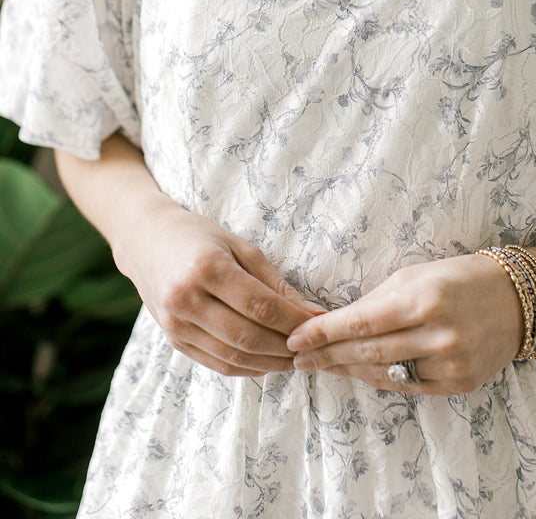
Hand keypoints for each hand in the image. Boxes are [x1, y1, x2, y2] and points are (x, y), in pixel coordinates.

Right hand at [118, 202, 324, 376]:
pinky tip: (268, 360)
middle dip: (286, 346)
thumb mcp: (240, 246)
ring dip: (271, 362)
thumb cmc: (200, 237)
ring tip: (296, 357)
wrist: (146, 242)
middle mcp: (187, 300)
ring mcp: (177, 325)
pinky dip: (248, 367)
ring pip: (234, 357)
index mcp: (207, 269)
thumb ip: (273, 283)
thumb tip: (311, 312)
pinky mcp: (174, 341)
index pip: (261, 306)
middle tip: (313, 345)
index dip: (294, 320)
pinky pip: (218, 363)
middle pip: (248, 337)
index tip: (320, 323)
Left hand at [286, 255, 522, 394]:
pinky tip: (356, 373)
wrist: (518, 300)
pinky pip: (407, 385)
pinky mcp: (459, 384)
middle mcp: (438, 335)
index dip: (323, 334)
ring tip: (320, 365)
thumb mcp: (416, 276)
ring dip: (347, 370)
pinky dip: (378, 379)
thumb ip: (378, 302)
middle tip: (297, 357)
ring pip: (384, 374)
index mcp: (424, 299)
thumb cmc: (460, 277)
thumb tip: (336, 324)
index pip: (361, 322)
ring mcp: (450, 364)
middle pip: (367, 352)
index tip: (296, 338)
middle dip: (327, 355)